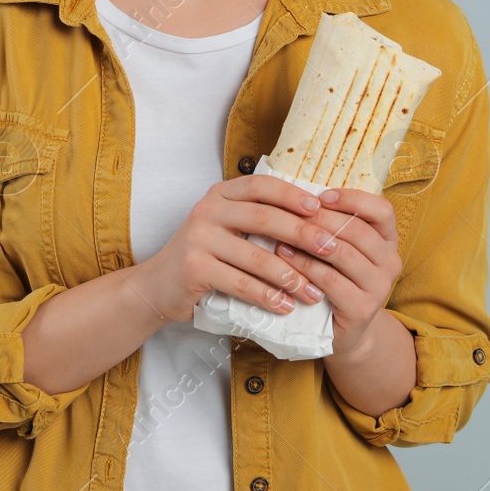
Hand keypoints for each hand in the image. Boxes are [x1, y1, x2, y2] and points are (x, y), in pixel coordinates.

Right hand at [130, 174, 346, 324]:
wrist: (158, 285)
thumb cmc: (204, 255)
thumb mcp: (227, 227)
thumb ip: (257, 219)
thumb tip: (313, 220)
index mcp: (220, 194)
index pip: (261, 185)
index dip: (292, 194)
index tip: (320, 209)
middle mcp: (208, 210)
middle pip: (264, 217)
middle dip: (302, 234)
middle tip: (331, 249)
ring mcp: (198, 238)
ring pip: (255, 255)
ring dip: (289, 275)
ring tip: (313, 291)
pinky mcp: (194, 268)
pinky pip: (239, 282)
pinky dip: (266, 295)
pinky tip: (284, 305)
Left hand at [273, 186, 401, 357]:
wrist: (345, 330)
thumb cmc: (337, 279)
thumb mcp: (342, 248)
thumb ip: (334, 223)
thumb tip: (301, 191)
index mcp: (389, 240)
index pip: (381, 210)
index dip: (353, 199)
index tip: (322, 196)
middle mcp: (390, 261)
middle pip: (357, 230)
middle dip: (321, 219)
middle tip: (290, 213)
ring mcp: (380, 287)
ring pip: (343, 253)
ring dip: (309, 241)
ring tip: (281, 234)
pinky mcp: (363, 308)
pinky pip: (330, 280)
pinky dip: (304, 266)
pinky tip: (284, 257)